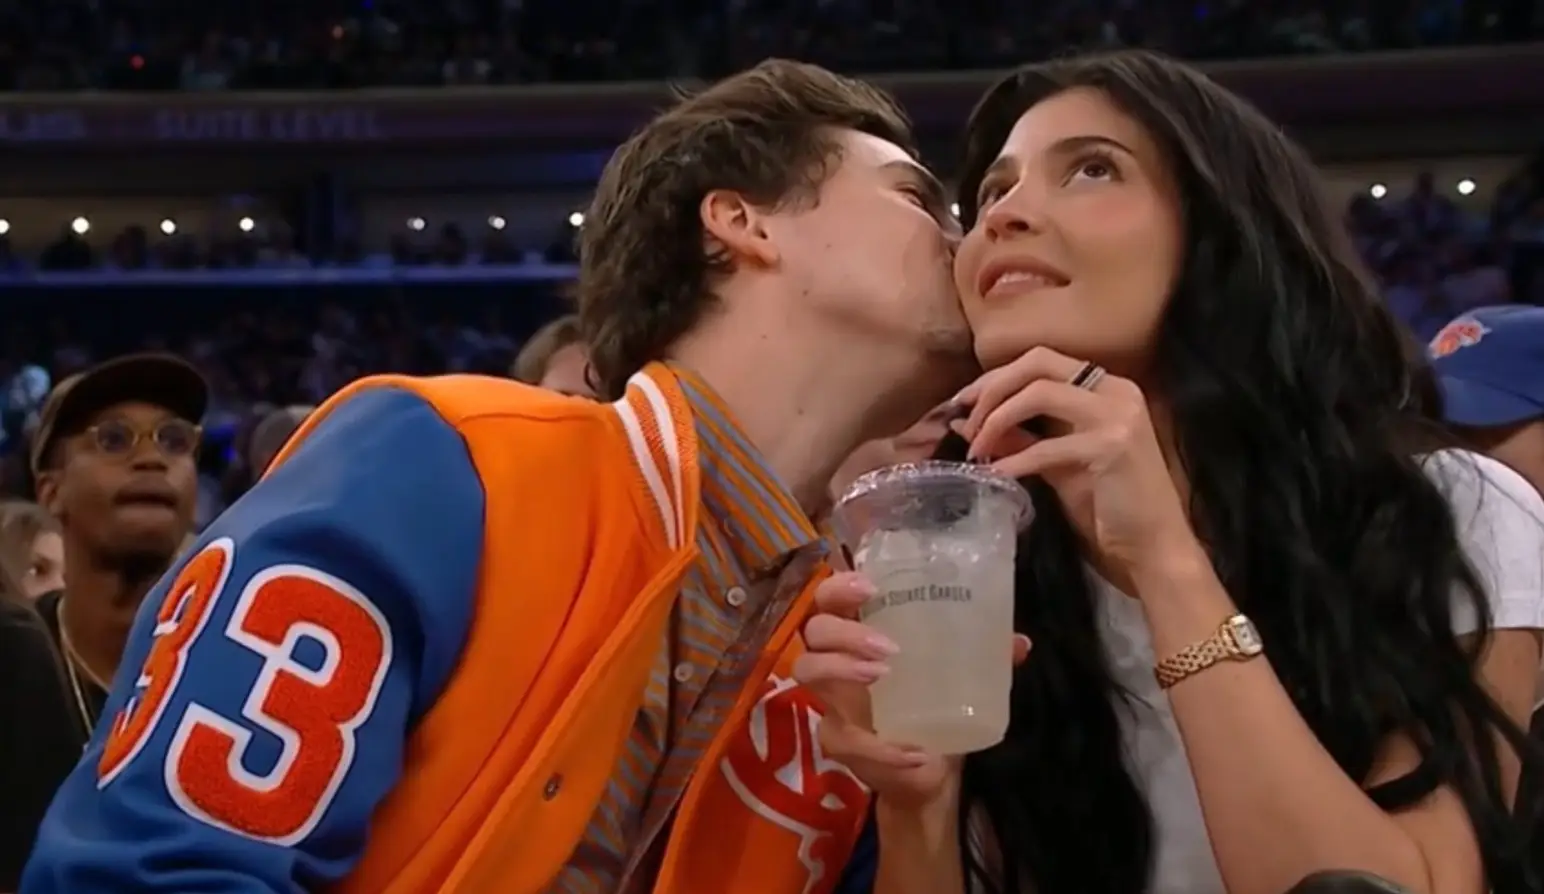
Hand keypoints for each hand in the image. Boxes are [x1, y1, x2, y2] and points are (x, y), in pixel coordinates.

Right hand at [794, 572, 1031, 810]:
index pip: (829, 598)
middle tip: (889, 647)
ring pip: (806, 670)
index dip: (838, 587)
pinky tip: (913, 751)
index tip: (869, 587)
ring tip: (883, 674)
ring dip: (841, 668)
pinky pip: (843, 738)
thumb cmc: (936, 708)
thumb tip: (1019, 642)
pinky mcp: (837, 741)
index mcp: (861, 635)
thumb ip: (985, 657)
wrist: (930, 773)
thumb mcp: (962, 678)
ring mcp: (831, 701)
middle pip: (813, 630)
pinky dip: (880, 747)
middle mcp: (837, 661)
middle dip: (845, 631)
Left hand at [951, 346, 1200, 576]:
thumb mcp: (1058, 465)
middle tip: (966, 419)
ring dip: (997, 419)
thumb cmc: (1108, 507)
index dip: (996, 377)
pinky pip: (1046, 446)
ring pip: (1038, 392)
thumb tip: (964, 421)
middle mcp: (1116, 391)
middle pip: (1038, 363)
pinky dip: (1013, 460)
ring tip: (977, 449)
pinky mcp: (1111, 447)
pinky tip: (995, 474)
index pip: (1041, 361)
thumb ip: (1020, 438)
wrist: (1153, 547)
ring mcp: (1117, 415)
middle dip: (992, 388)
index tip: (963, 402)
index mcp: (1107, 388)